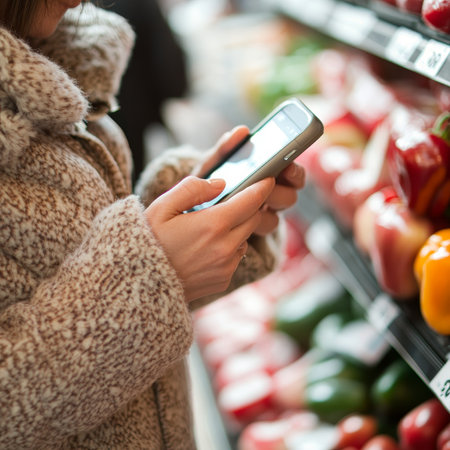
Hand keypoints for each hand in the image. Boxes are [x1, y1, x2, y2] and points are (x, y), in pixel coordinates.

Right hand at [144, 175, 274, 301]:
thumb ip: (193, 189)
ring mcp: (226, 266)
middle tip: (235, 199)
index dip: (263, 187)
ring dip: (237, 229)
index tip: (269, 178)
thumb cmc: (148, 241)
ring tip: (212, 226)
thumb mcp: (163, 206)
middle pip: (253, 219)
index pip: (251, 201)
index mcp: (213, 225)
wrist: (139, 284)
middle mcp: (225, 248)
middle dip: (249, 207)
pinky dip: (229, 248)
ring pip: (245, 239)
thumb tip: (221, 184)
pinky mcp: (223, 280)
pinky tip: (206, 247)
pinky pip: (236, 257)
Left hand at [197, 126, 305, 235]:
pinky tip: (232, 217)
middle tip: (264, 186)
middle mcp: (269, 199)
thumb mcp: (212, 164)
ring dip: (259, 211)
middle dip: (277, 192)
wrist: (186, 210)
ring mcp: (258, 218)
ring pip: (273, 218)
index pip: (294, 175)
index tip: (287, 168)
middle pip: (289, 198)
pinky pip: (256, 232)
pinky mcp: (247, 235)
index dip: (295, 172)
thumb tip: (242, 131)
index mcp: (267, 177)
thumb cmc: (205, 181)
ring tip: (245, 202)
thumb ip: (226, 148)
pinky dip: (247, 224)